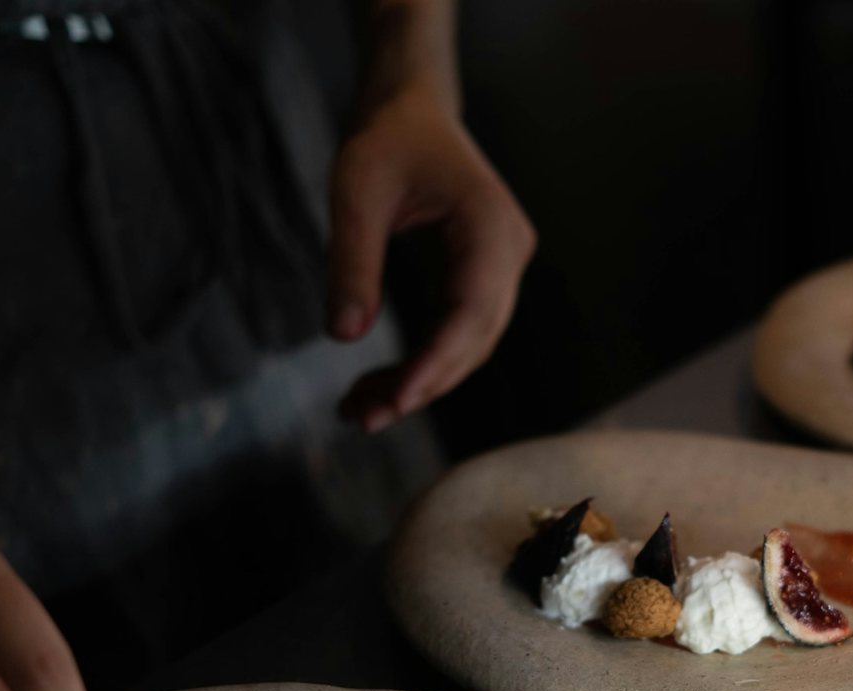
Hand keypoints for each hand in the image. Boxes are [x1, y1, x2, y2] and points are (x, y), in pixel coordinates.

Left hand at [328, 85, 535, 431]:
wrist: (413, 109)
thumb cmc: (388, 138)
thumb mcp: (356, 191)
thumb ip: (352, 262)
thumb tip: (343, 336)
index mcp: (490, 225)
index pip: (472, 311)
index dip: (436, 362)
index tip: (395, 401)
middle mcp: (510, 252)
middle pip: (475, 339)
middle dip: (422, 385)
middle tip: (363, 419)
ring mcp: (503, 267)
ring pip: (470, 345)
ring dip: (420, 382)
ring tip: (360, 410)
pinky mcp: (485, 279)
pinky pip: (460, 332)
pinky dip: (422, 363)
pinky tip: (379, 386)